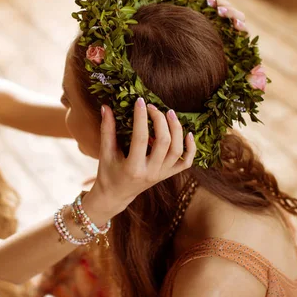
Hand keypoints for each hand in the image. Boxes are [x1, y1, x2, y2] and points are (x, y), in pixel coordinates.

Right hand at [86, 97, 196, 216]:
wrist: (116, 195)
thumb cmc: (108, 172)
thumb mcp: (105, 152)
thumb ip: (107, 129)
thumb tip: (106, 106)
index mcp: (133, 168)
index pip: (141, 138)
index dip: (141, 118)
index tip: (140, 101)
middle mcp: (151, 172)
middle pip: (164, 142)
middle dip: (160, 120)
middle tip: (152, 107)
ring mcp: (161, 175)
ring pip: (177, 150)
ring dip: (176, 129)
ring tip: (169, 113)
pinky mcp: (168, 175)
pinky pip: (186, 162)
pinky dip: (191, 148)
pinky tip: (188, 133)